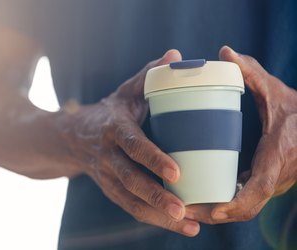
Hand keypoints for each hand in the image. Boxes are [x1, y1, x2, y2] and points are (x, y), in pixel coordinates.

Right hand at [63, 50, 199, 235]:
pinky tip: (181, 225)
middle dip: (158, 198)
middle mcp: (109, 157)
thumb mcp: (124, 92)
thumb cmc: (108, 112)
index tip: (177, 173)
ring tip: (190, 225)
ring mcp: (108, 177)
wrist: (72, 138)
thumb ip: (148, 75)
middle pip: (131, 181)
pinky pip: (132, 208)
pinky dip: (155, 219)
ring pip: (132, 201)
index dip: (153, 159)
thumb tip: (175, 56)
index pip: (133, 145)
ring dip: (160, 216)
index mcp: (114, 129)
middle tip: (186, 210)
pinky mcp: (111, 190)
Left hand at [187, 46, 296, 223]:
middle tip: (183, 211)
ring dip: (215, 213)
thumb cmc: (295, 108)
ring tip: (184, 210)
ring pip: (243, 208)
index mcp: (276, 155)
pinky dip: (223, 204)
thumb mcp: (274, 89)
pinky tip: (199, 200)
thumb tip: (225, 52)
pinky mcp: (264, 181)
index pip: (259, 188)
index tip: (212, 209)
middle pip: (245, 208)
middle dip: (214, 214)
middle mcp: (274, 176)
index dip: (236, 202)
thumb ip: (251, 72)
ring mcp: (270, 182)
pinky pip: (243, 199)